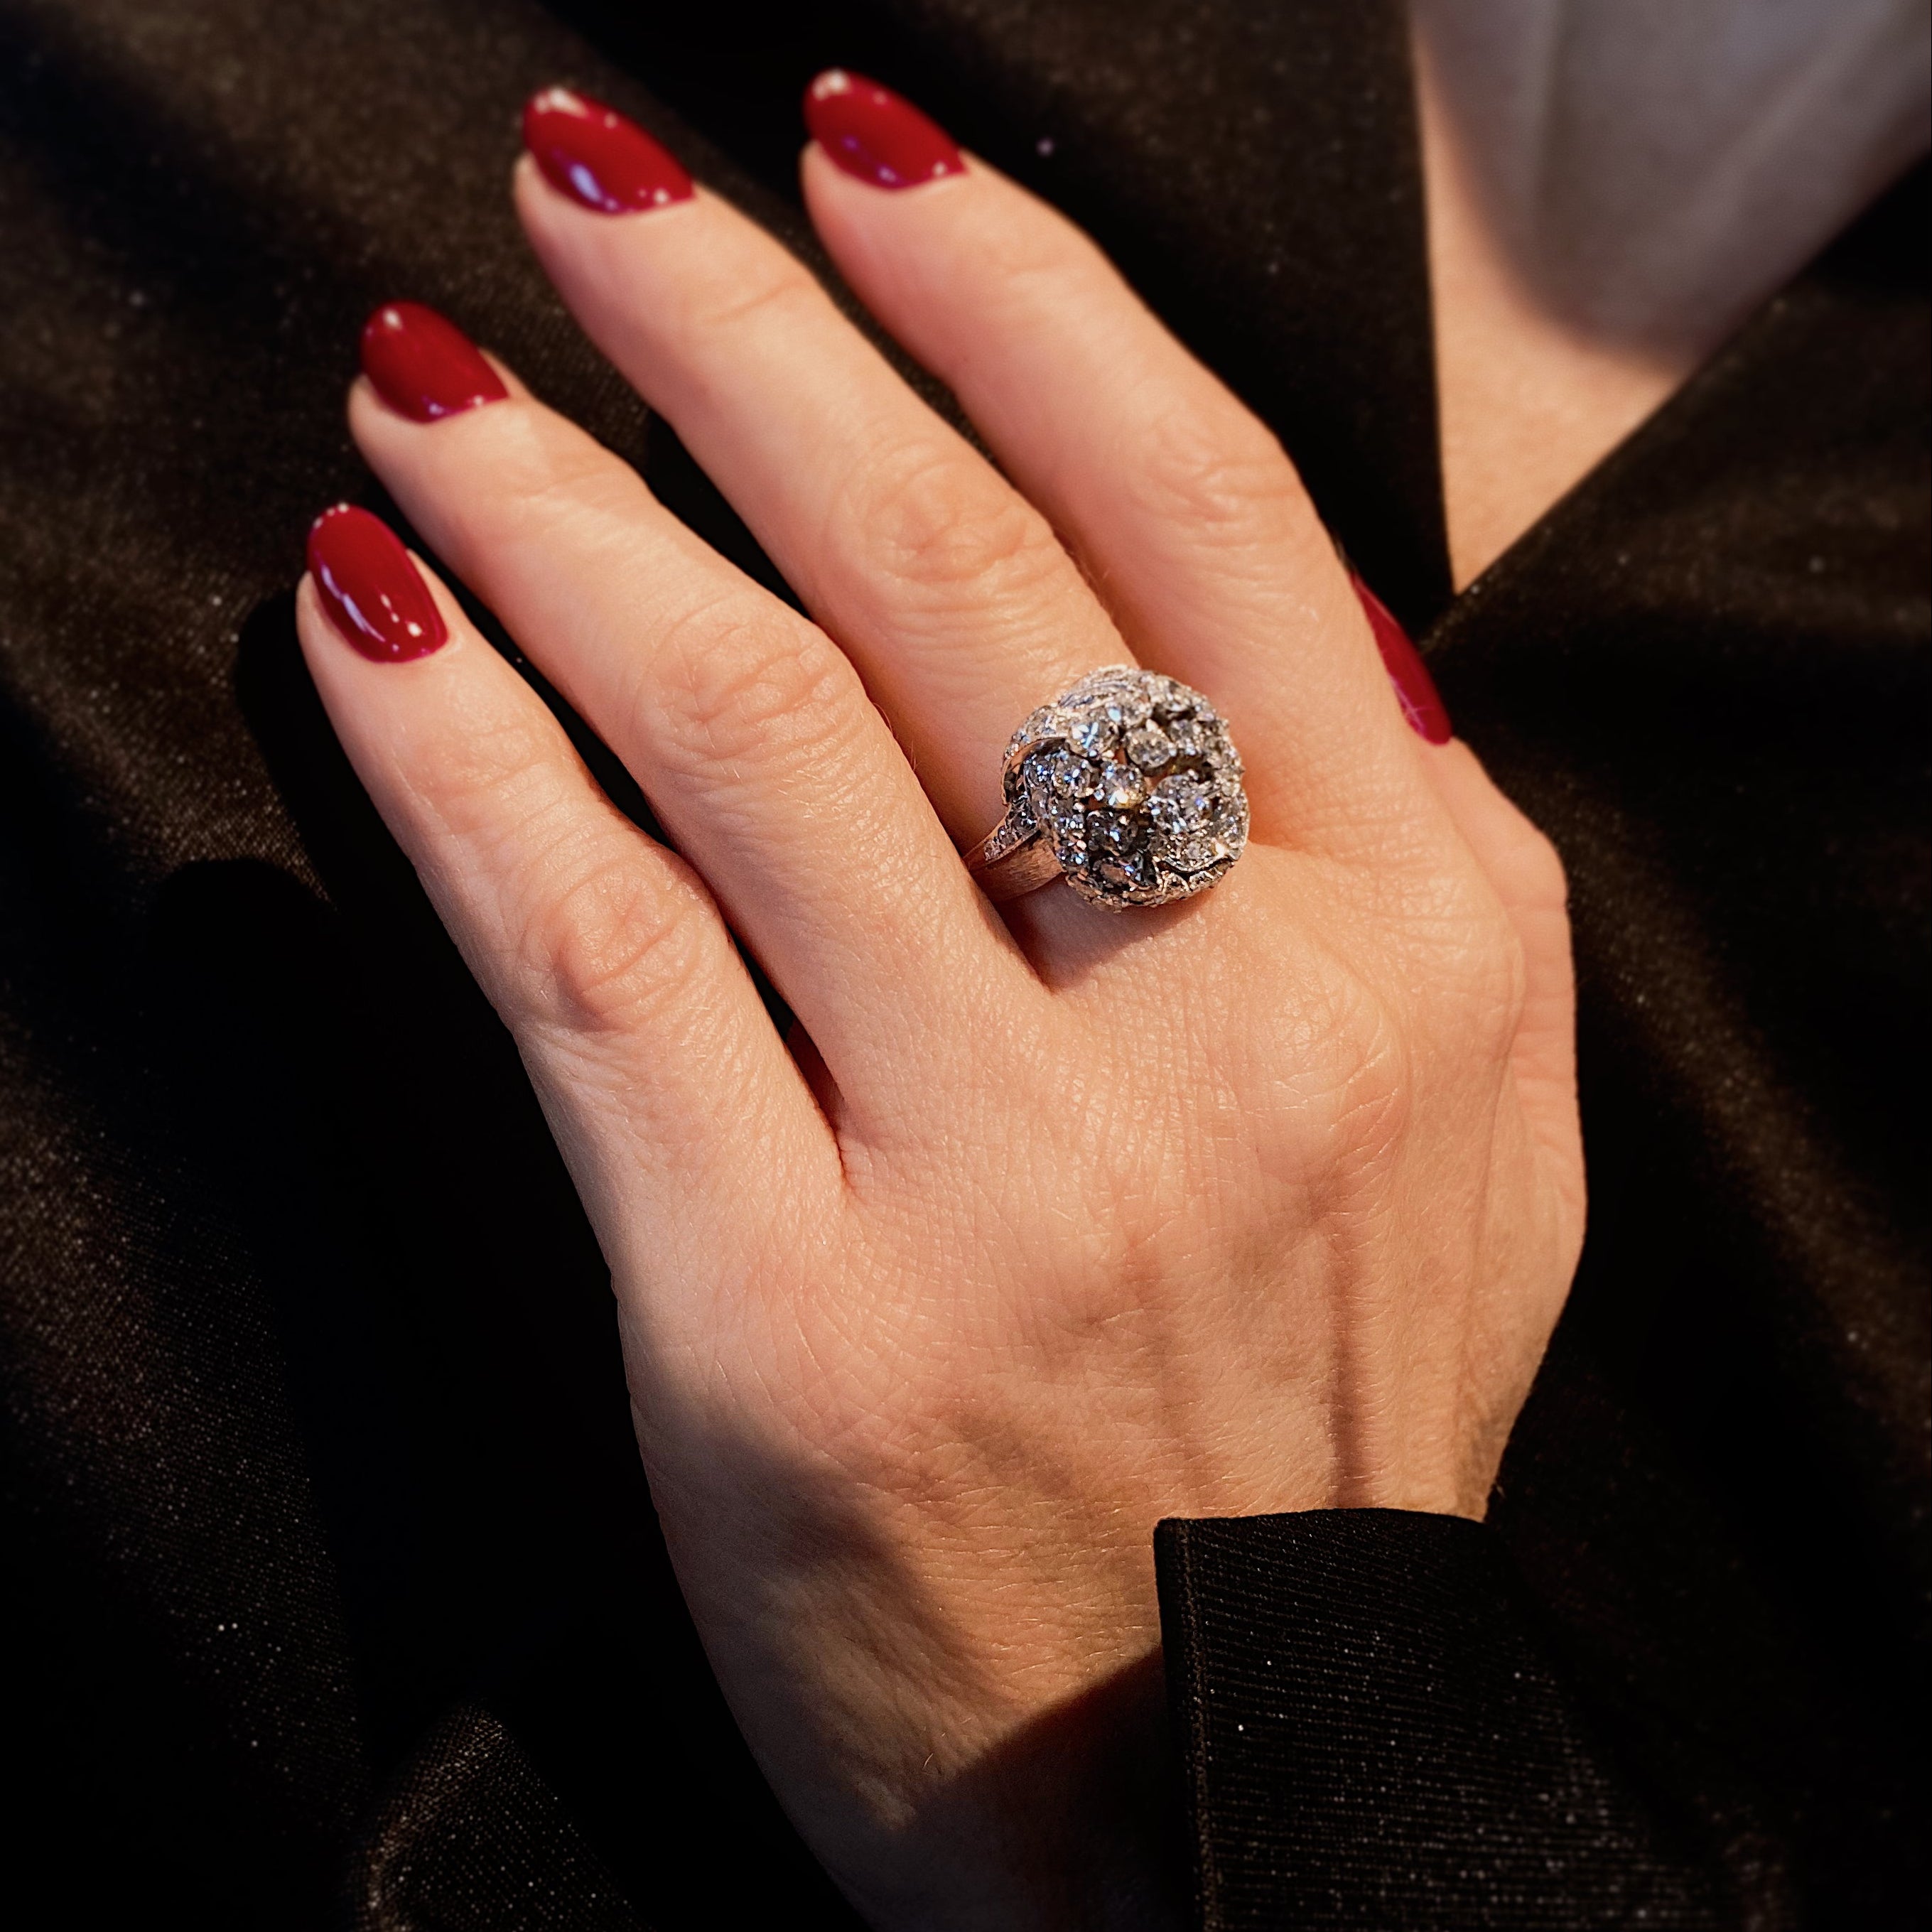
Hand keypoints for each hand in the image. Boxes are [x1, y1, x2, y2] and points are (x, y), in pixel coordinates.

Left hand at [298, 80, 1581, 1931]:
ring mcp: (1011, 1186)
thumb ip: (1395, 850)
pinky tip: (376, 628)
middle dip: (749, 339)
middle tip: (594, 197)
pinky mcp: (788, 1325)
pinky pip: (595, 963)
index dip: (1015, 297)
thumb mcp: (1473, 1125)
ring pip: (748, 741)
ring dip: (560, 520)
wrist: (1217, 1789)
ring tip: (435, 388)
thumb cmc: (1311, 1422)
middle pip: (954, 585)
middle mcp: (1233, 1036)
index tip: (862, 159)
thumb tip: (1249, 586)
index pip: (1198, 515)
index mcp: (1416, 951)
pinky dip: (464, 766)